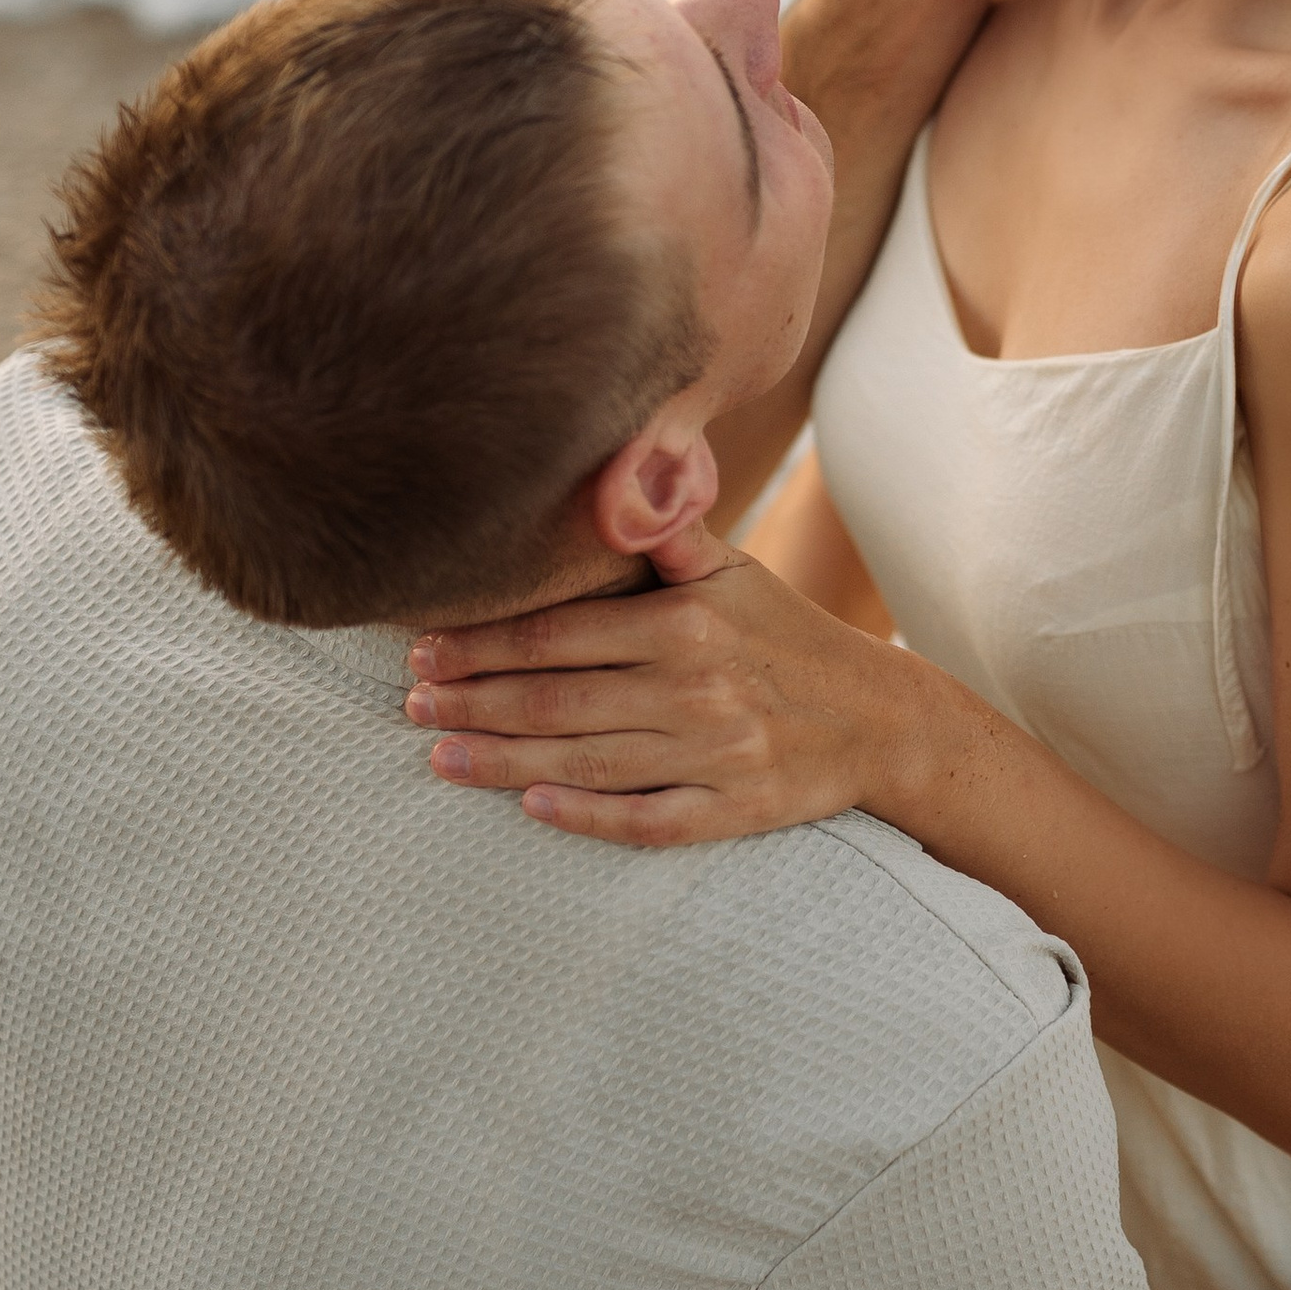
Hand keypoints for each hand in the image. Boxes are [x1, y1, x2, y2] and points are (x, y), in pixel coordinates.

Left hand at [404, 540, 906, 847]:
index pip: (561, 633)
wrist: (880, 720)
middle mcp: (695, 689)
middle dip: (473, 702)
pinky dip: (587, 816)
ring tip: (437, 755)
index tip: (423, 647)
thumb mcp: (736, 573)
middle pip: (557, 700)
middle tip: (410, 702)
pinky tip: (531, 808)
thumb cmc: (787, 637)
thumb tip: (619, 468)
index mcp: (687, 622)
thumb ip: (670, 534)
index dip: (484, 642)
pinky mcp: (732, 811)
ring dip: (502, 762)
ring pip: (586, 761)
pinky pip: (645, 821)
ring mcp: (713, 756)